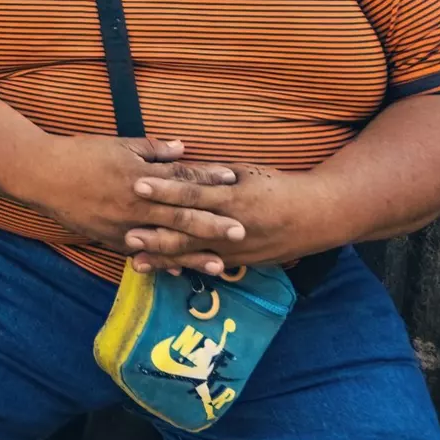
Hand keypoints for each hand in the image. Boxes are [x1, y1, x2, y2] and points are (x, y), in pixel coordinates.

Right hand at [15, 135, 239, 254]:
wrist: (43, 175)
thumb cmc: (82, 154)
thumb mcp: (119, 144)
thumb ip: (153, 150)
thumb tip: (183, 149)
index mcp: (141, 178)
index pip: (182, 179)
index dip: (209, 179)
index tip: (234, 181)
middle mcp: (136, 206)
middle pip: (181, 217)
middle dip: (213, 225)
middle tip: (241, 232)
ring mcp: (124, 226)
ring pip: (165, 243)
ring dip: (193, 255)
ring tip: (220, 266)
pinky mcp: (111, 239)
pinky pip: (142, 254)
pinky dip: (162, 262)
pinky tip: (179, 272)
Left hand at [126, 164, 343, 275]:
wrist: (315, 217)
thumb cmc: (278, 187)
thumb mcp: (247, 172)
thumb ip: (213, 173)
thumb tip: (180, 166)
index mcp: (232, 196)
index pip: (192, 191)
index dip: (164, 189)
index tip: (137, 184)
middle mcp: (231, 225)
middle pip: (187, 229)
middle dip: (155, 233)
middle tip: (125, 233)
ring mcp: (235, 248)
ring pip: (193, 254)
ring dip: (164, 258)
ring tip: (135, 261)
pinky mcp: (239, 262)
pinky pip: (207, 266)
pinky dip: (184, 268)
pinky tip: (165, 272)